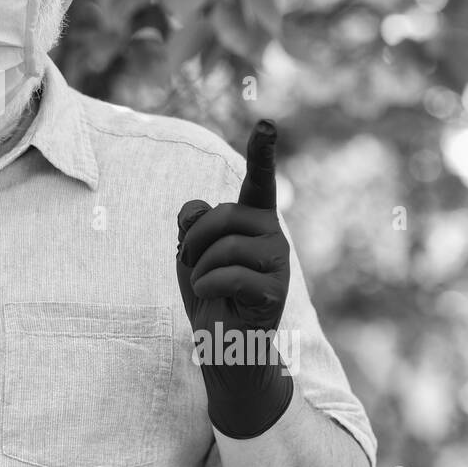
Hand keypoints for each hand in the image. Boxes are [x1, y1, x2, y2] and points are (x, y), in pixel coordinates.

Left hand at [175, 120, 293, 438]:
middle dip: (193, 240)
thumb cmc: (209, 291)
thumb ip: (192, 221)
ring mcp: (278, 263)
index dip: (263, 152)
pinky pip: (227, 275)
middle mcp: (273, 235)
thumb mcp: (191, 250)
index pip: (258, 181)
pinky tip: (209, 297)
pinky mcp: (273, 292)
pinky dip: (205, 286)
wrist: (223, 342)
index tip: (267, 124)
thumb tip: (197, 209)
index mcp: (254, 219)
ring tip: (205, 284)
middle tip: (189, 263)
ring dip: (198, 268)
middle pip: (222, 215)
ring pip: (224, 246)